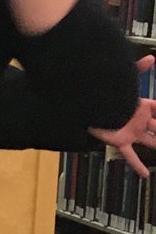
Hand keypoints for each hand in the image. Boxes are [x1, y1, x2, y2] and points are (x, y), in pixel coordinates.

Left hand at [91, 54, 155, 177]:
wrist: (85, 105)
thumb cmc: (104, 93)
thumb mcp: (124, 82)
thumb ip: (137, 70)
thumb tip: (152, 58)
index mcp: (141, 107)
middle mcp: (138, 121)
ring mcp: (131, 132)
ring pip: (151, 141)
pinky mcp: (120, 142)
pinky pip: (130, 156)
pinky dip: (137, 165)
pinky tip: (144, 175)